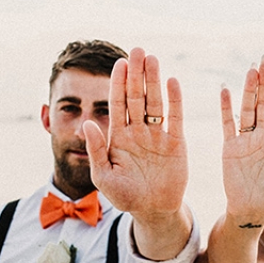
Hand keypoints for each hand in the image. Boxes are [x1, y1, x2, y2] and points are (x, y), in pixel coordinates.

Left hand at [83, 48, 187, 220]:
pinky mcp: (176, 142)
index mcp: (118, 137)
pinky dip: (175, 100)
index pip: (117, 104)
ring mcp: (157, 135)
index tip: (118, 63)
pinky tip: (172, 82)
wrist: (153, 212)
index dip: (118, 84)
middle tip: (137, 50)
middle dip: (136, 74)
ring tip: (152, 58)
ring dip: (154, 80)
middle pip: (137, 97)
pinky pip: (175, 117)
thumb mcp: (103, 177)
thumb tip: (87, 123)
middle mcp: (138, 131)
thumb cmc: (125, 197)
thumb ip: (96, 150)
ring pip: (155, 102)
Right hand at [220, 55, 263, 224]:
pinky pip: (227, 124)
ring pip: (246, 109)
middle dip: (263, 81)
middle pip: (262, 103)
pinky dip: (226, 108)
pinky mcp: (229, 147)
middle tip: (263, 59)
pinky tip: (225, 90)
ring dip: (248, 90)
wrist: (250, 211)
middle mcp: (261, 136)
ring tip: (250, 70)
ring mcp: (245, 141)